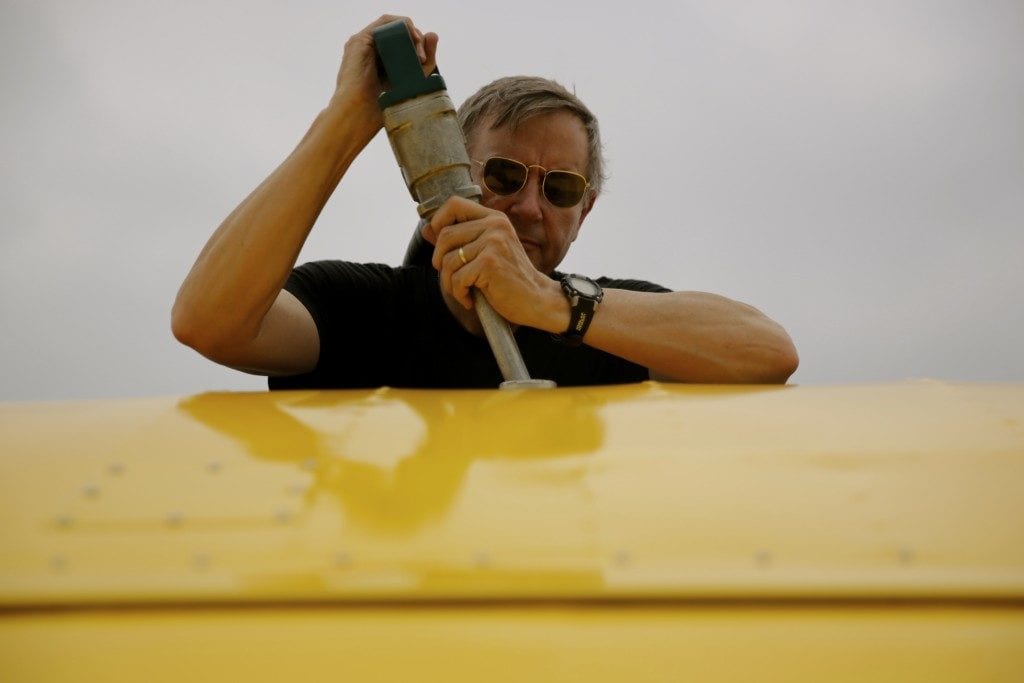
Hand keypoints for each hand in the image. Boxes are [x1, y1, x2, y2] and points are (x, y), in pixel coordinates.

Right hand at [330, 15, 438, 127]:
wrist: (358, 115)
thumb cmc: (379, 108)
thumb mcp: (411, 82)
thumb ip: (424, 62)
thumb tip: (434, 34)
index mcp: (378, 60)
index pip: (402, 42)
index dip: (418, 45)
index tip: (426, 62)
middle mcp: (369, 49)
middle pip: (399, 33)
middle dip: (417, 40)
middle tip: (423, 59)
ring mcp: (363, 43)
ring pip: (394, 25)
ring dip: (412, 33)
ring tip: (419, 51)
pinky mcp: (360, 39)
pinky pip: (385, 22)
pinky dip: (402, 26)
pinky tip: (412, 39)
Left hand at [423, 197, 566, 332]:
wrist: (536, 299)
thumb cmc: (509, 279)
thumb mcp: (484, 253)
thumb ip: (458, 240)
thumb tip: (426, 228)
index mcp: (494, 218)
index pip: (454, 204)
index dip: (439, 221)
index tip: (441, 245)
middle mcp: (494, 225)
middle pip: (445, 236)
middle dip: (440, 262)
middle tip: (453, 278)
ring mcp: (493, 242)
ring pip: (447, 261)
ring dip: (450, 283)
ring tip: (464, 291)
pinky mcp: (490, 263)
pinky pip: (457, 278)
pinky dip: (459, 294)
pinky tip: (471, 300)